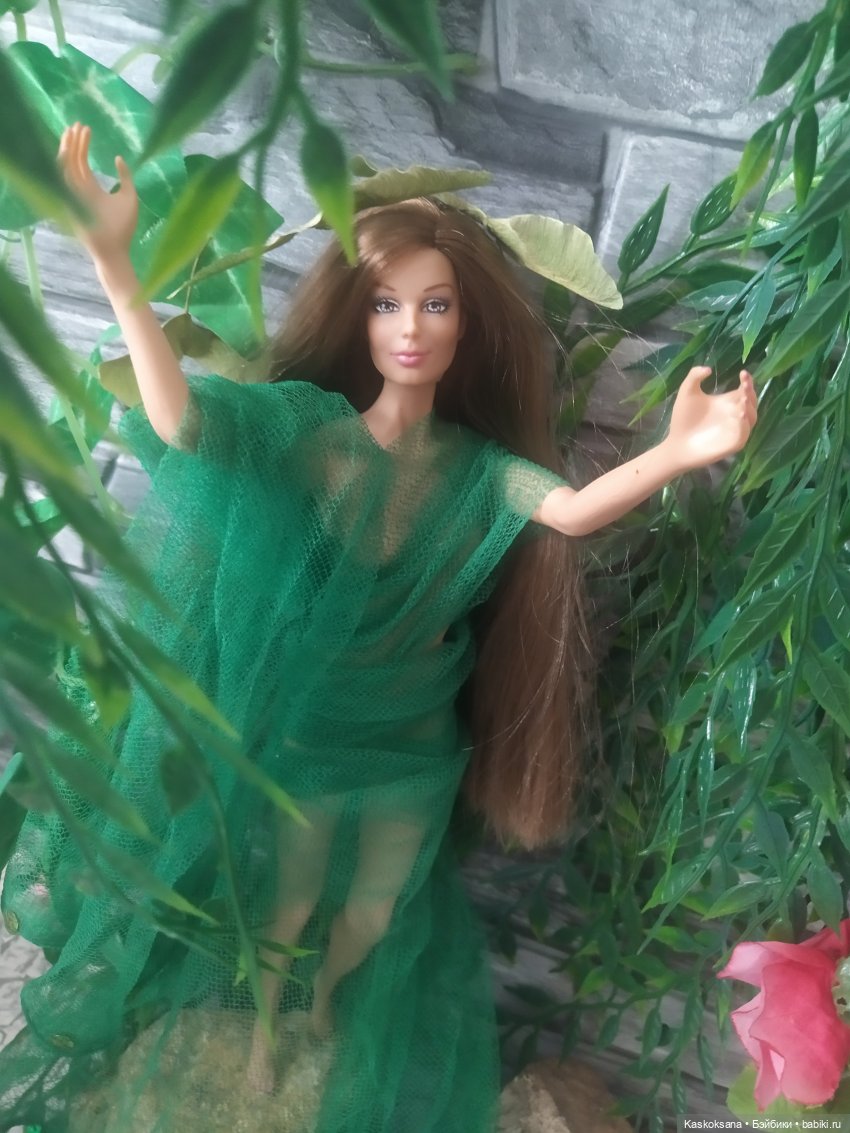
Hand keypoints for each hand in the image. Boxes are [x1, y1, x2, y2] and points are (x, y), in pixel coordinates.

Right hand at [58, 123, 137, 264]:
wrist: (116, 249)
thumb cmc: (123, 227)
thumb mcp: (129, 197)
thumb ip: (125, 178)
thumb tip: (119, 158)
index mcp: (92, 189)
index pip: (82, 162)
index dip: (82, 145)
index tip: (86, 128)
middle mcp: (79, 190)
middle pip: (72, 161)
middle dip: (73, 142)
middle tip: (77, 124)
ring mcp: (74, 195)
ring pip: (65, 167)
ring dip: (68, 148)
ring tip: (73, 131)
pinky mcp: (71, 202)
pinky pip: (63, 180)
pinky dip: (64, 164)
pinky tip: (68, 150)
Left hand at [666, 366, 756, 470]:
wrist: (676, 444)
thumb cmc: (683, 419)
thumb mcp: (687, 392)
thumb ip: (694, 376)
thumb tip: (708, 368)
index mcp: (727, 402)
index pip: (744, 390)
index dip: (747, 382)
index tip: (743, 373)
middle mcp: (735, 415)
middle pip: (752, 402)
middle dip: (751, 394)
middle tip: (744, 387)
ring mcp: (736, 430)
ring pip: (751, 418)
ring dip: (750, 408)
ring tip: (743, 400)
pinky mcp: (733, 444)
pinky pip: (744, 434)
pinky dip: (744, 425)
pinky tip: (740, 416)